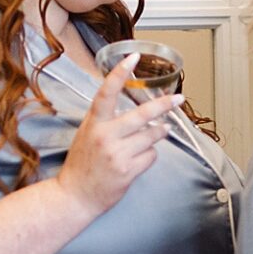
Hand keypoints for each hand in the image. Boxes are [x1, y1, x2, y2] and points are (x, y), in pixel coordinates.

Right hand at [55, 57, 175, 217]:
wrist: (74, 197)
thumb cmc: (82, 163)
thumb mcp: (86, 133)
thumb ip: (105, 118)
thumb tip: (131, 104)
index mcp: (93, 124)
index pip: (106, 93)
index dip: (120, 73)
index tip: (134, 57)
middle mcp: (104, 136)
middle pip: (142, 114)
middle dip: (164, 105)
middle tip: (178, 99)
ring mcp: (117, 154)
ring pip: (152, 135)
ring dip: (158, 133)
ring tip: (159, 131)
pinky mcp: (127, 171)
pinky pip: (151, 155)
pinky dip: (149, 155)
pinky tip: (138, 158)